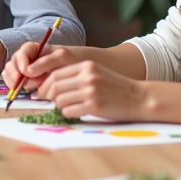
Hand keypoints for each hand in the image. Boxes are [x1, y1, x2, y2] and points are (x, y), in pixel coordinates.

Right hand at [1, 42, 79, 93]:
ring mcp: (25, 70)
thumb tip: (27, 72)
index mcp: (34, 49)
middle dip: (14, 74)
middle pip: (12, 63)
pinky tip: (23, 92)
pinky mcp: (25, 81)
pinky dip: (15, 87)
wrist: (79, 70)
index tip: (25, 72)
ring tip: (22, 89)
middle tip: (20, 85)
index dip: (21, 62)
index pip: (22, 52)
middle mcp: (27, 58)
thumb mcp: (62, 58)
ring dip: (12, 81)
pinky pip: (14, 83)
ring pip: (10, 73)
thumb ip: (45, 63)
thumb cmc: (72, 60)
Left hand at [34, 61, 148, 120]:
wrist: (139, 98)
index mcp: (86, 66)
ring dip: (58, 105)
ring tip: (65, 106)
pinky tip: (74, 112)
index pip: (56, 74)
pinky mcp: (94, 106)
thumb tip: (52, 86)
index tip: (41, 92)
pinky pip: (69, 111)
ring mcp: (91, 91)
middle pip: (54, 86)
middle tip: (45, 101)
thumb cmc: (116, 88)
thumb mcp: (97, 73)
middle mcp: (87, 76)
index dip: (45, 85)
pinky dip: (67, 113)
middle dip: (46, 95)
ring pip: (59, 99)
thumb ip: (77, 76)